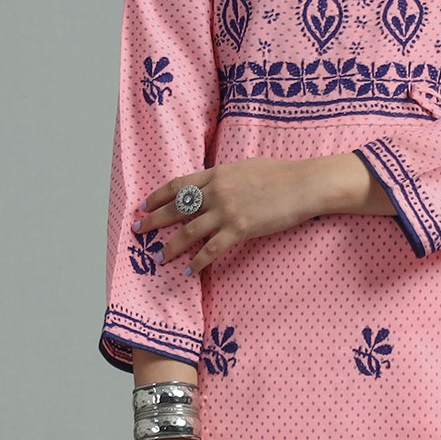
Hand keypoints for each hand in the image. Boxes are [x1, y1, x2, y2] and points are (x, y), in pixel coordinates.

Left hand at [141, 156, 367, 273]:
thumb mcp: (246, 168)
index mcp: (216, 174)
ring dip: (170, 247)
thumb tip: (215, 184)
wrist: (302, 184)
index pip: (178, 185)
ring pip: (188, 232)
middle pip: (176, 208)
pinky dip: (198, 262)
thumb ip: (226, 177)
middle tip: (137, 231)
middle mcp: (216, 192)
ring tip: (158, 257)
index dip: (158, 196)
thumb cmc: (281, 175)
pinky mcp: (240, 229)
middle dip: (153, 220)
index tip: (144, 205)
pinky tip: (189, 271)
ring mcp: (226, 211)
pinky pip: (212, 249)